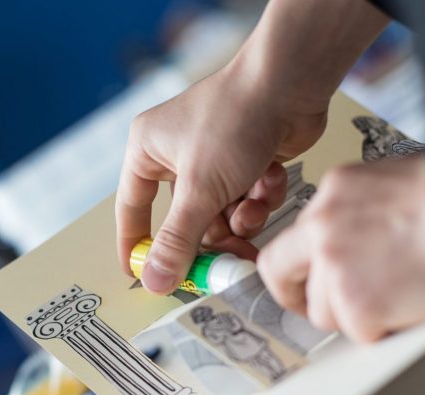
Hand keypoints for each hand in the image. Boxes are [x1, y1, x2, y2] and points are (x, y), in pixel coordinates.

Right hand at [116, 62, 327, 293]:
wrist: (292, 84)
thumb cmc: (235, 119)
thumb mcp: (200, 190)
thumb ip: (178, 240)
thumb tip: (154, 281)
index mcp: (148, 150)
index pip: (132, 208)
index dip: (138, 245)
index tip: (143, 277)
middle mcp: (177, 153)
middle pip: (187, 220)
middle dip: (212, 238)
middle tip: (227, 263)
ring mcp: (214, 157)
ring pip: (222, 213)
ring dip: (242, 217)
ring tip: (254, 206)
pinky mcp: (247, 160)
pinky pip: (247, 198)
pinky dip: (260, 195)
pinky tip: (270, 179)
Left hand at [257, 155, 424, 341]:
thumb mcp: (392, 182)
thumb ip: (360, 210)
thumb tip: (360, 234)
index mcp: (332, 193)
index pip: (288, 238)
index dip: (293, 268)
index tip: (302, 282)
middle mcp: (322, 228)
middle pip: (281, 275)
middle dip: (298, 297)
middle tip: (329, 307)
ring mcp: (334, 268)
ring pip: (323, 311)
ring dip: (355, 313)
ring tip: (397, 296)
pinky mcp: (357, 304)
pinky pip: (358, 330)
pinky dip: (384, 327)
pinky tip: (410, 304)